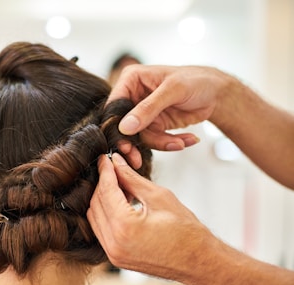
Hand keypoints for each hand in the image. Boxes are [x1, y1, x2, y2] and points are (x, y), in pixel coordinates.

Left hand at [87, 153, 210, 279]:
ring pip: (95, 218)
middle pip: (96, 204)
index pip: (106, 191)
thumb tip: (116, 162)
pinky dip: (106, 214)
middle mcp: (114, 243)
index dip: (105, 171)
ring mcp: (113, 254)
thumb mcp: (159, 196)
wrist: (200, 262)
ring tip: (120, 186)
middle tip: (114, 169)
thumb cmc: (187, 231)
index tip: (106, 158)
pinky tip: (120, 204)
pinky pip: (101, 231)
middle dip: (103, 184)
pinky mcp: (116, 258)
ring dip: (103, 199)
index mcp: (125, 227)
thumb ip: (132, 178)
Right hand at [109, 65, 229, 150]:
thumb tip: (125, 127)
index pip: (114, 106)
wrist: (216, 93)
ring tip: (181, 142)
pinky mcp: (154, 126)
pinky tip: (188, 140)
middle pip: (123, 126)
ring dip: (161, 143)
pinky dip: (171, 143)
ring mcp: (142, 113)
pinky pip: (155, 141)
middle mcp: (133, 96)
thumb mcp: (173, 90)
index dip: (116, 127)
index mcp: (131, 80)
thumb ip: (148, 108)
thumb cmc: (196, 80)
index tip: (124, 145)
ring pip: (140, 137)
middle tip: (136, 159)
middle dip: (134, 143)